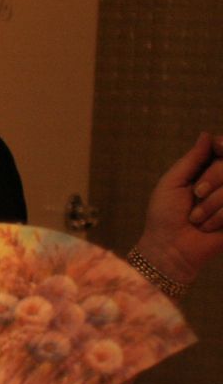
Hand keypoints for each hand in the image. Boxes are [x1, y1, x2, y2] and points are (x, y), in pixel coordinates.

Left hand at [135, 132, 222, 283]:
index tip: (218, 147)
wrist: (171, 248)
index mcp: (205, 171)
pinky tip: (208, 227)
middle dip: (211, 179)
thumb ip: (192, 159)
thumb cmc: (165, 215)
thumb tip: (207, 134)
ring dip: (212, 203)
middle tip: (196, 194)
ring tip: (197, 218)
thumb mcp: (173, 182)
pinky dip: (218, 217)